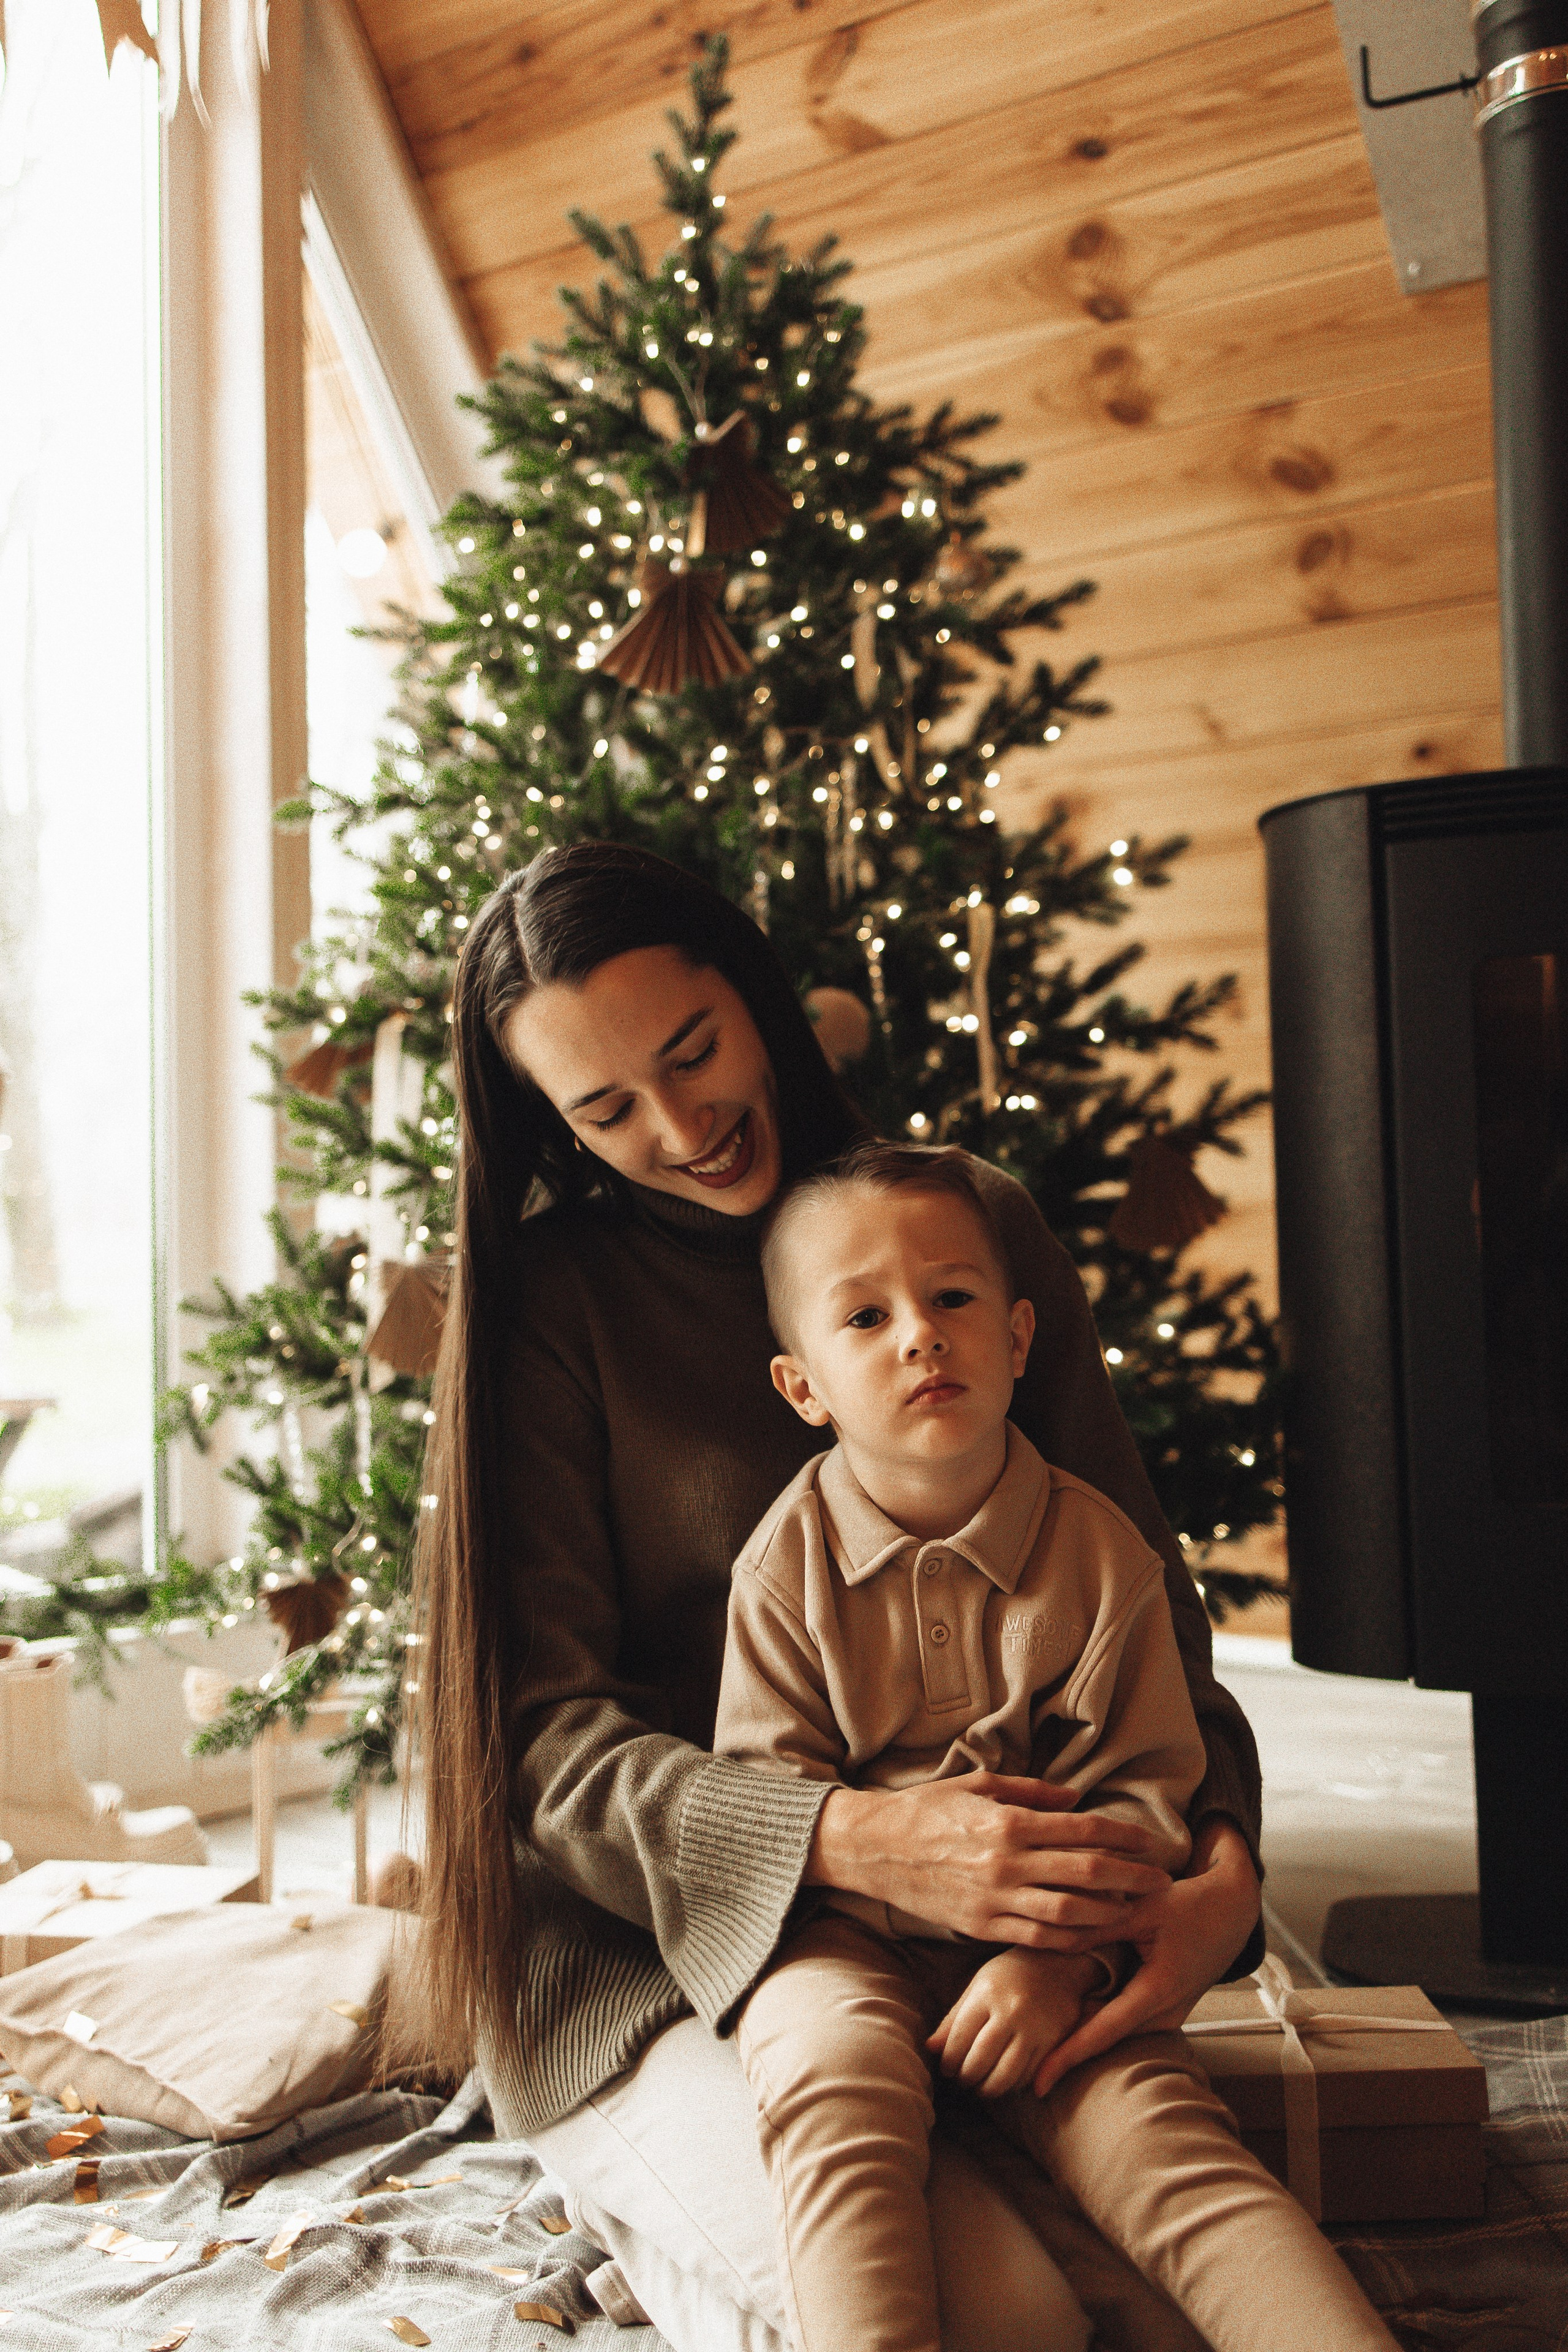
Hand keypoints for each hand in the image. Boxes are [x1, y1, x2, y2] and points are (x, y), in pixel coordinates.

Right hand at [805, 1773, 1171, 1946]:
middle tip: (1160, 1881)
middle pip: (1085, 1873)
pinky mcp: (981, 1927)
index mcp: (1007, 1822)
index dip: (1123, 1836)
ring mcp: (994, 1900)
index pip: (1082, 1829)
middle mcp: (1006, 1863)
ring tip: (1134, 1910)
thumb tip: (1075, 1800)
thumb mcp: (978, 1785)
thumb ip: (1030, 1793)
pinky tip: (1093, 1934)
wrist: (874, 1848)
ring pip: (1067, 1914)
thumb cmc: (926, 1810)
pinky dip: (1071, 1939)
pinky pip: (1037, 1939)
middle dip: (1130, 1877)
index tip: (1150, 1842)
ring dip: (1108, 1913)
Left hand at [927, 1948, 1101, 2097]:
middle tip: (961, 2082)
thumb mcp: (978, 1986)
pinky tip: (1004, 2083)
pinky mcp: (1054, 2040)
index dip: (949, 2059)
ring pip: (1007, 2073)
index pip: (960, 2037)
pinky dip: (1013, 2085)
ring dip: (989, 2088)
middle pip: (982, 2058)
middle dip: (967, 2077)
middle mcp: (1012, 2010)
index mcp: (987, 1992)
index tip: (945, 2070)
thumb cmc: (1008, 1976)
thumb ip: (954, 2018)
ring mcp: (1035, 2026)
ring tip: (980, 2089)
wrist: (1057, 1964)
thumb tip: (930, 2048)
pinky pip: (1029, 2074)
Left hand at [1029, 1817, 1261, 2095]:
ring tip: (1034, 2046)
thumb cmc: (1190, 1905)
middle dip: (1065, 2052)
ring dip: (1080, 2036)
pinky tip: (1067, 2017)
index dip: (1068, 2057)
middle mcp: (1165, 2013)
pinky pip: (1126, 2022)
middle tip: (1020, 2066)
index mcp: (1158, 1991)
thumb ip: (1098, 1927)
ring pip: (1115, 2033)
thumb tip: (1050, 1937)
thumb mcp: (1143, 1909)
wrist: (1232, 1911)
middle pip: (1105, 2039)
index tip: (1037, 2081)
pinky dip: (1098, 2021)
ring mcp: (1168, 2016)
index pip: (1104, 2032)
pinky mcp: (1165, 2010)